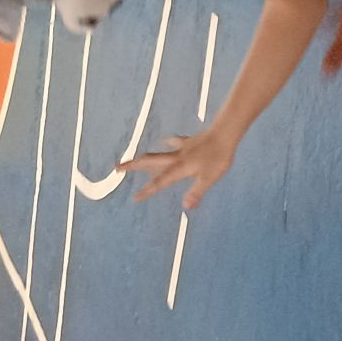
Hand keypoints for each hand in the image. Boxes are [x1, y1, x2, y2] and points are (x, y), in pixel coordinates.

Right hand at [119, 130, 236, 208]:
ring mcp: (181, 149)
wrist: (224, 134)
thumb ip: (197, 192)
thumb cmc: (219, 158)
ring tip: (135, 160)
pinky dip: (167, 144)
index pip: (160, 182)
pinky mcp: (189, 143)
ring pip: (158, 154)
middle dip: (132, 165)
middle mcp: (176, 158)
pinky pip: (174, 144)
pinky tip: (165, 142)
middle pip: (149, 162)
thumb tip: (186, 206)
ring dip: (145, 158)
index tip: (135, 198)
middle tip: (117, 167)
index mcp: (179, 168)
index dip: (148, 190)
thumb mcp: (209, 179)